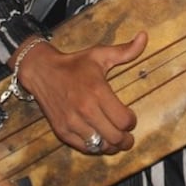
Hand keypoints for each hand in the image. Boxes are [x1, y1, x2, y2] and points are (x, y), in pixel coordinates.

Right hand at [17, 32, 148, 154]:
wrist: (42, 71)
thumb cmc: (74, 64)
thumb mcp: (100, 54)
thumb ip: (125, 51)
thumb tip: (144, 37)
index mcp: (97, 91)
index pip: (124, 120)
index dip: (132, 122)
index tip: (130, 119)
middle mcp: (85, 109)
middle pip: (115, 137)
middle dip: (126, 139)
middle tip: (128, 137)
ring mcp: (72, 122)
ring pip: (101, 146)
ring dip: (112, 146)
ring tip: (116, 141)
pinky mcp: (62, 131)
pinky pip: (85, 148)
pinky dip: (95, 148)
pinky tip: (100, 140)